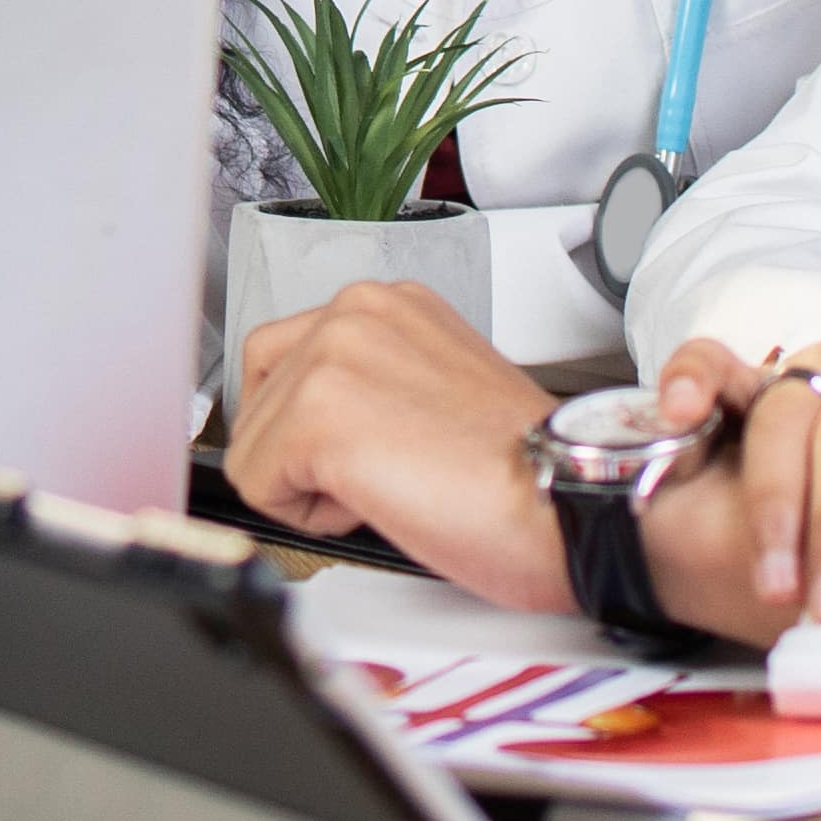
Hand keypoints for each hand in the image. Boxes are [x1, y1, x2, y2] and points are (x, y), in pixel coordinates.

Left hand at [218, 279, 565, 613]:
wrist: (568, 500)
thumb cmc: (524, 470)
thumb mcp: (434, 390)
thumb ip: (368, 383)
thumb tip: (311, 427)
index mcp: (387, 304)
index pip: (283, 359)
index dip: (313, 427)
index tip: (368, 448)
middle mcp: (355, 312)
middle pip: (258, 401)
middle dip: (304, 455)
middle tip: (388, 472)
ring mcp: (331, 356)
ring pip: (253, 447)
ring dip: (309, 486)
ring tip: (394, 483)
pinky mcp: (317, 413)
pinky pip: (256, 484)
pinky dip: (308, 515)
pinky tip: (381, 501)